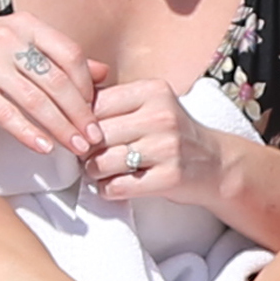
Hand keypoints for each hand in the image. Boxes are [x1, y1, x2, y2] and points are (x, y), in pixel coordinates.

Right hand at [0, 16, 106, 159]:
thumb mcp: (13, 46)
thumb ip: (56, 57)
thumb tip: (101, 72)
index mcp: (24, 24)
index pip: (70, 54)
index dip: (86, 86)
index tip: (95, 112)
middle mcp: (7, 37)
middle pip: (56, 79)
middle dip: (79, 113)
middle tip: (93, 139)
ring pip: (36, 99)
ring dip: (60, 128)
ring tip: (75, 148)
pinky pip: (6, 113)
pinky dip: (28, 133)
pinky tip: (42, 148)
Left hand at [85, 78, 229, 209]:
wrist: (216, 164)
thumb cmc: (170, 134)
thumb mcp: (149, 105)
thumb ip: (113, 100)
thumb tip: (64, 101)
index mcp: (152, 91)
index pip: (95, 103)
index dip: (79, 122)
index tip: (80, 133)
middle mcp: (161, 116)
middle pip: (96, 134)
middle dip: (84, 149)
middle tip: (86, 156)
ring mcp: (167, 147)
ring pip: (102, 161)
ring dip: (93, 171)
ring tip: (98, 171)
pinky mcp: (170, 177)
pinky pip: (118, 186)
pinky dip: (107, 189)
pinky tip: (112, 185)